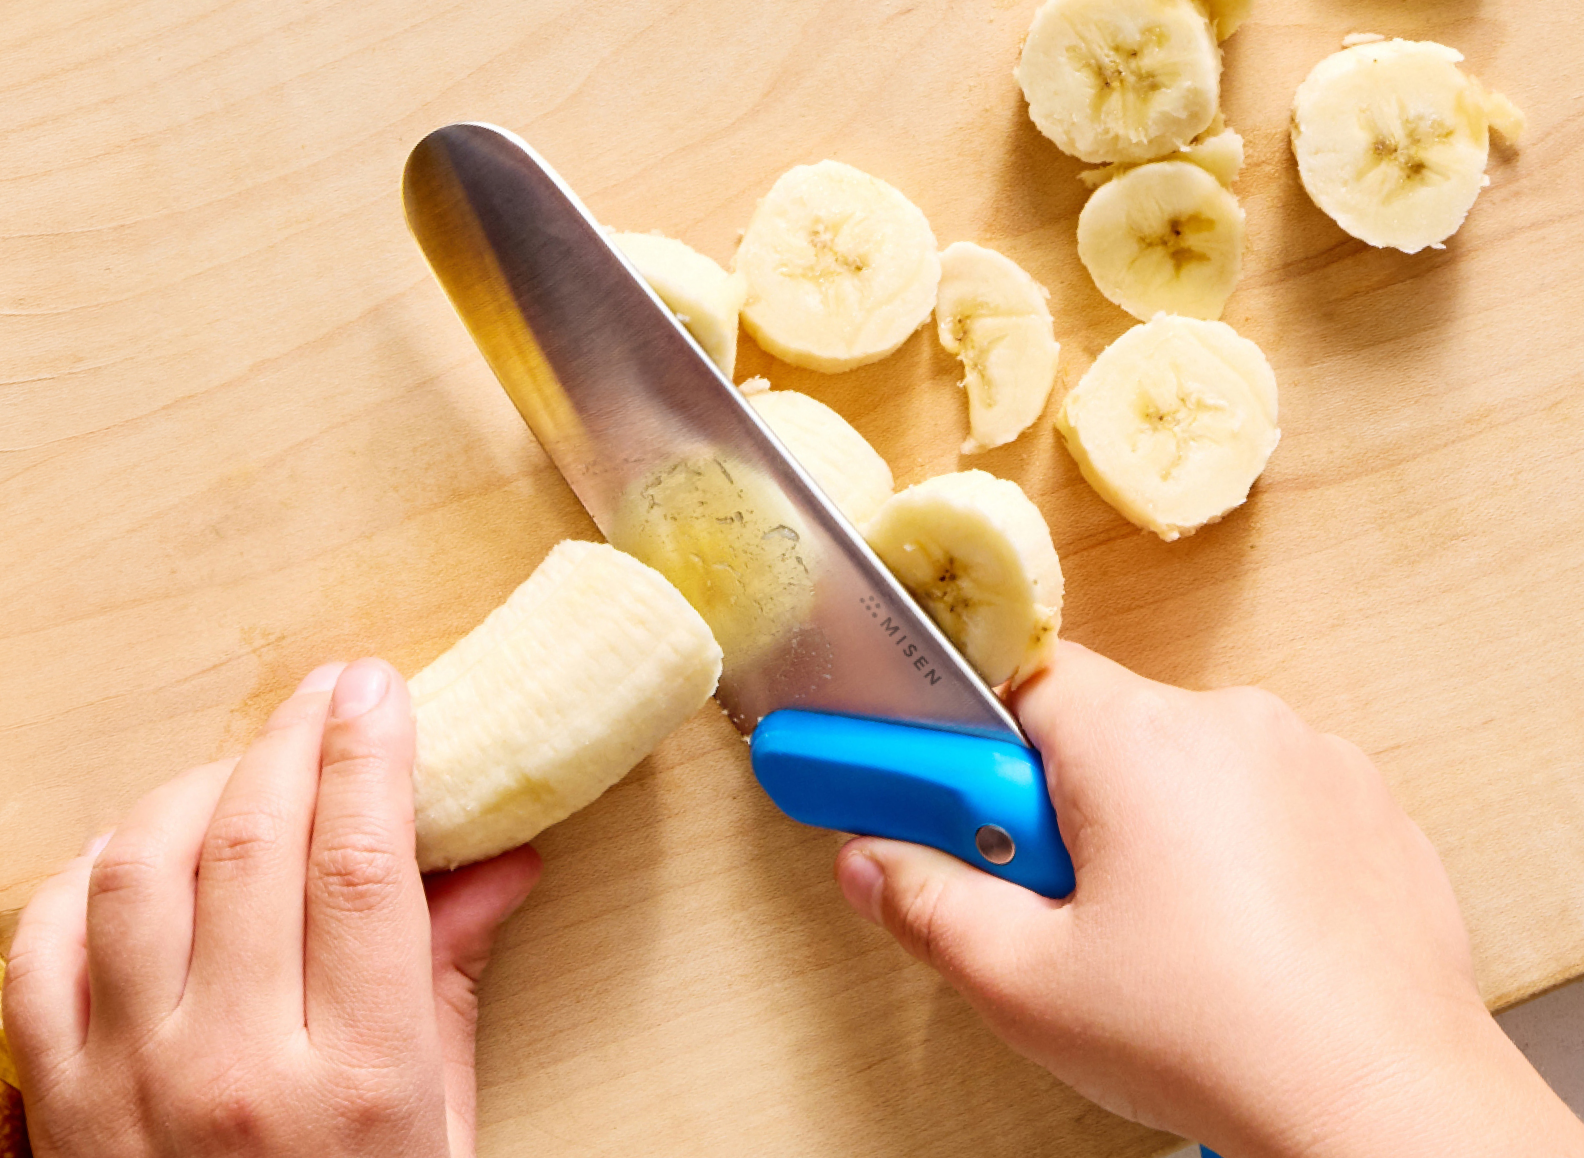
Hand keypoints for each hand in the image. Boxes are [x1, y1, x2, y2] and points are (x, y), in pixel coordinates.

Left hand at [2, 659, 539, 1157]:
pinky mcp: (53, 1103)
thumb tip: (497, 860)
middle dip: (294, 740)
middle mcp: (232, 1073)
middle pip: (252, 845)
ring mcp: (123, 1087)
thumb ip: (452, 979)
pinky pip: (41, 943)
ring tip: (245, 767)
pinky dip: (90, 870)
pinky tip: (145, 851)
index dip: (373, 753)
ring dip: (196, 789)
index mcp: (357, 1082)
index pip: (362, 863)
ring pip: (138, 871)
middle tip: (328, 694)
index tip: (382, 690)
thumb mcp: (441, 1123)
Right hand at [835, 642, 1583, 1156]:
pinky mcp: (1368, 807)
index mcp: (1139, 742)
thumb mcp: (1025, 983)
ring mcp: (1312, 760)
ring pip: (1185, 765)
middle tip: (1057, 900)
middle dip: (1060, 804)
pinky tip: (1235, 935)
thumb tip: (869, 860)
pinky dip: (1237, 846)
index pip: (1019, 681)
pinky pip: (1267, 798)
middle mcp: (1231, 723)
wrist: (1384, 1104)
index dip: (974, 743)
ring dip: (1151, 824)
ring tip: (1159, 934)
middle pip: (1102, 728)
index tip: (953, 799)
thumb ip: (926, 906)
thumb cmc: (1214, 1041)